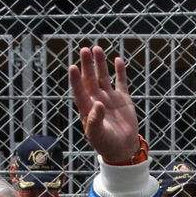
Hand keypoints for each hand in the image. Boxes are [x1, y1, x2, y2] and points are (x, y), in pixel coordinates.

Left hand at [69, 46, 141, 164]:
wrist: (123, 148)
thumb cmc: (106, 143)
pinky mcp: (122, 98)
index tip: (72, 67)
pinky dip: (119, 71)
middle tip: (84, 50)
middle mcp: (96, 99)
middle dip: (87, 65)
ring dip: (100, 63)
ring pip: (103, 76)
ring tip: (97, 48)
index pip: (79, 91)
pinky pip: (120, 82)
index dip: (75, 80)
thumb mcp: (98, 135)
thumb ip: (95, 120)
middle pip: (90, 79)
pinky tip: (117, 60)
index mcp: (87, 108)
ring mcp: (109, 97)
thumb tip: (98, 103)